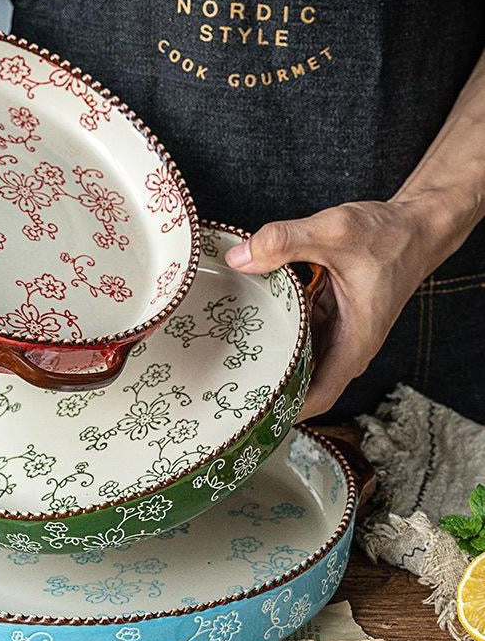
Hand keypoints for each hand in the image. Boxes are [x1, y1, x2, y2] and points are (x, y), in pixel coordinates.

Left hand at [224, 200, 449, 419]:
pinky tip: (247, 327)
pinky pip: (297, 335)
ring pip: (298, 359)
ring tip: (226, 363)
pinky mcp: (328, 318)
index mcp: (354, 344)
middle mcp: (346, 346)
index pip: (318, 396)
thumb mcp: (335, 231)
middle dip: (266, 389)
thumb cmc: (388, 236)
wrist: (415, 227)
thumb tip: (239, 258)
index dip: (285, 410)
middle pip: (302, 384)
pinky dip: (276, 334)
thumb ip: (286, 241)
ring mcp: (336, 334)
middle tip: (225, 388)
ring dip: (268, 362)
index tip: (250, 414)